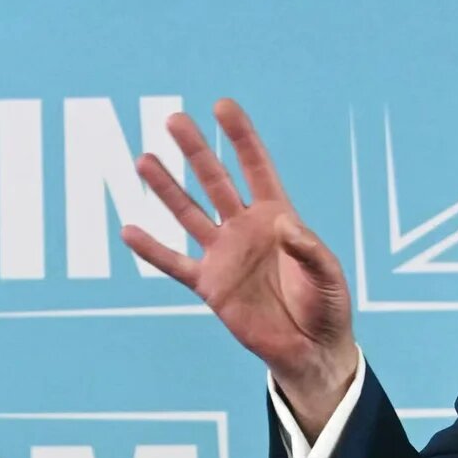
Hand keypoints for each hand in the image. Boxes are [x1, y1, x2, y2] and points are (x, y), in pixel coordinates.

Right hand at [122, 98, 361, 435]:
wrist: (311, 350)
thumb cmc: (326, 307)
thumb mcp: (328, 276)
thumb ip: (309, 250)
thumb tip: (282, 225)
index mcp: (278, 216)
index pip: (256, 168)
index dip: (240, 138)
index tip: (222, 106)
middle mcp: (246, 228)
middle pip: (216, 181)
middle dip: (196, 151)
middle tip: (174, 120)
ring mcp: (225, 255)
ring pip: (189, 214)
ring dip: (167, 188)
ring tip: (144, 159)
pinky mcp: (211, 285)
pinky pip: (175, 264)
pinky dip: (152, 250)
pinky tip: (129, 230)